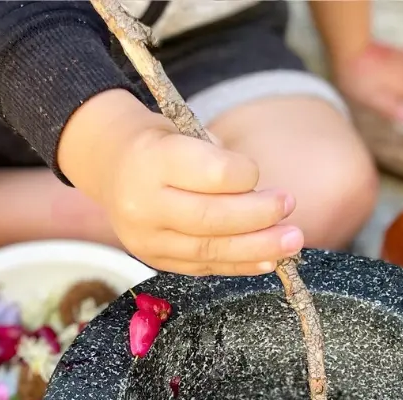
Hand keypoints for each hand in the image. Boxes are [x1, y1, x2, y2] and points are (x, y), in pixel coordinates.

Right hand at [58, 90, 301, 275]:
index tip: (256, 173)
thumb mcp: (182, 130)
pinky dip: (239, 264)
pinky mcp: (156, 260)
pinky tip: (268, 261)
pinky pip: (204, 266)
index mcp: (149, 159)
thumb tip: (262, 197)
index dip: (243, 175)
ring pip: (209, 249)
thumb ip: (216, 160)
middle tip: (290, 207)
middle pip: (210, 218)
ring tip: (292, 241)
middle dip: (258, 215)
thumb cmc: (160, 143)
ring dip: (257, 247)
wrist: (110, 166)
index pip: (209, 173)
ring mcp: (146, 239)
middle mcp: (142, 204)